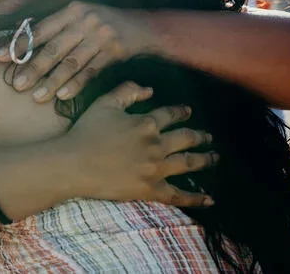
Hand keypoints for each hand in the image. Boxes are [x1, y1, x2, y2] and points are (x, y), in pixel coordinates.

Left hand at [0, 1, 157, 101]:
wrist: (142, 27)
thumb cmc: (103, 23)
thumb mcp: (80, 15)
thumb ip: (55, 24)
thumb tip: (20, 32)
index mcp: (72, 10)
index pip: (40, 29)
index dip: (20, 44)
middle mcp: (85, 20)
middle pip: (54, 47)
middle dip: (33, 67)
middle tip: (15, 84)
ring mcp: (100, 36)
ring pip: (71, 62)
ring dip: (52, 81)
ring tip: (36, 96)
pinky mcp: (113, 51)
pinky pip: (91, 71)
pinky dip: (76, 84)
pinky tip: (62, 96)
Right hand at [58, 82, 215, 207]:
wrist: (74, 164)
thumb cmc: (86, 132)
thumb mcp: (105, 103)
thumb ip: (127, 91)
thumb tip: (149, 89)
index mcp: (146, 123)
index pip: (170, 115)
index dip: (181, 112)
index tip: (188, 111)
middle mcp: (156, 145)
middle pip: (186, 138)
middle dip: (200, 136)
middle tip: (209, 137)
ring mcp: (156, 169)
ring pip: (188, 163)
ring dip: (205, 160)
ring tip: (214, 158)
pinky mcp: (151, 190)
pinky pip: (178, 195)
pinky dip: (195, 198)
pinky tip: (209, 200)